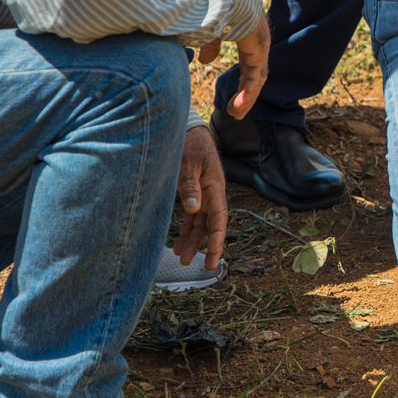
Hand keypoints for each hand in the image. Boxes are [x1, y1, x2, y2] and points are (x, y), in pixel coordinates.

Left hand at [174, 125, 228, 267]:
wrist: (189, 131)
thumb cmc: (190, 145)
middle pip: (211, 225)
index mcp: (215, 188)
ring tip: (182, 258)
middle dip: (206, 246)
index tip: (212, 257)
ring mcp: (203, 195)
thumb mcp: (188, 164)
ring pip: (200, 223)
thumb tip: (192, 210)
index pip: (219, 219)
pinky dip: (186, 230)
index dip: (217, 240)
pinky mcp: (193, 194)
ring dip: (193, 240)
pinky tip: (178, 244)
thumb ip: (190, 187)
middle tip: (201, 266)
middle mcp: (211, 194)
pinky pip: (192, 217)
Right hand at [198, 15, 270, 118]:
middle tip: (234, 111)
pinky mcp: (258, 47)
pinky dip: (248, 93)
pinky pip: (255, 76)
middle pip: (254, 72)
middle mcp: (256, 38)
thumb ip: (210, 44)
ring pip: (256, 77)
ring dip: (246, 97)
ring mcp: (259, 42)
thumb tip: (204, 61)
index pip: (248, 62)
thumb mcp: (208, 26)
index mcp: (246, 32)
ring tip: (235, 114)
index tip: (231, 99)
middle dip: (245, 93)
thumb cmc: (211, 0)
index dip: (241, 82)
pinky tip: (239, 107)